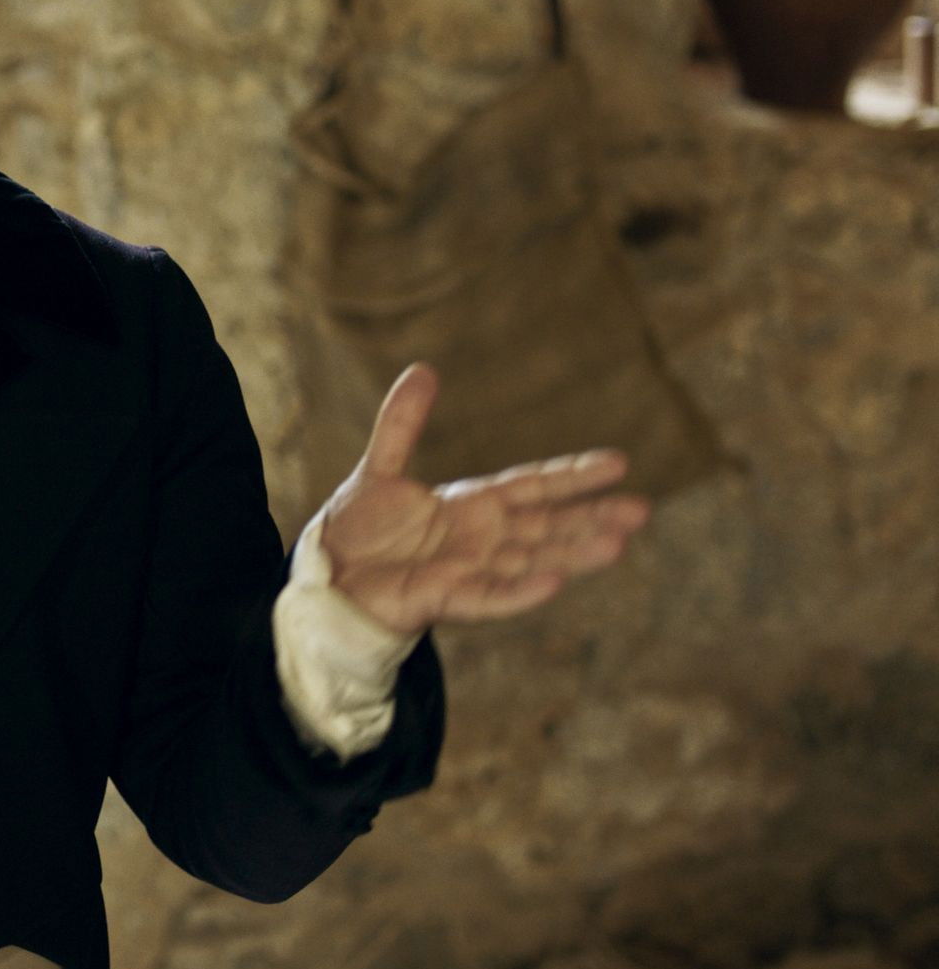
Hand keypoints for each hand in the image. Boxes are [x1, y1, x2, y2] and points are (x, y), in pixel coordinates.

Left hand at [319, 362, 652, 637]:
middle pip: (546, 526)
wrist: (325, 579)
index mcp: (471, 507)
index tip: (619, 463)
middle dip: (591, 519)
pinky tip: (554, 583)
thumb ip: (402, 424)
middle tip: (642, 511)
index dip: (572, 475)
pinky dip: (519, 591)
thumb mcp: (380, 468)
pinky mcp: (443, 599)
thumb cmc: (358, 531)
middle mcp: (480, 540)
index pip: (532, 487)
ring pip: (530, 561)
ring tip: (617, 545)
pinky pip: (489, 596)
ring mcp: (466, 571)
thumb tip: (423, 369)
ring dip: (572, 554)